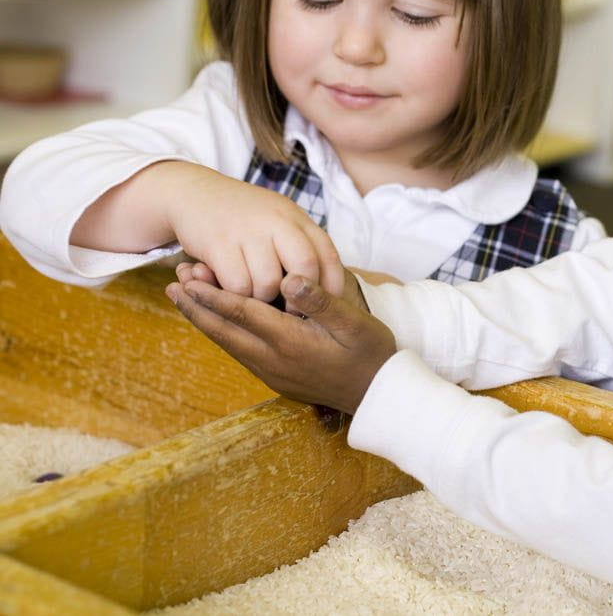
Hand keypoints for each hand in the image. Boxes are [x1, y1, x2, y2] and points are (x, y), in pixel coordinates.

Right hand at [165, 165, 344, 301]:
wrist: (192, 193)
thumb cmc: (243, 219)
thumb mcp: (279, 222)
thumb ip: (301, 247)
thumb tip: (326, 291)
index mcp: (296, 218)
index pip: (327, 255)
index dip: (331, 286)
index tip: (326, 307)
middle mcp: (276, 221)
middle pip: (304, 268)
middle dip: (300, 298)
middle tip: (291, 312)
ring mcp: (248, 231)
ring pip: (268, 284)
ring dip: (261, 299)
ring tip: (252, 293)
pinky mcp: (218, 243)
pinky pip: (237, 285)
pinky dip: (235, 295)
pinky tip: (228, 286)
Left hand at [166, 265, 394, 413]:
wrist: (378, 395)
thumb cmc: (371, 353)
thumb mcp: (354, 322)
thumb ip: (321, 300)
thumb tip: (289, 278)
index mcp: (290, 341)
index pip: (242, 313)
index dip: (212, 294)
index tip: (188, 278)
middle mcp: (273, 359)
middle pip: (223, 331)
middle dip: (196, 308)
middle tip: (172, 286)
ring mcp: (272, 372)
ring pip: (228, 343)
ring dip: (205, 321)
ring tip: (185, 300)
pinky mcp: (276, 378)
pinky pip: (240, 352)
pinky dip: (223, 333)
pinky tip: (218, 323)